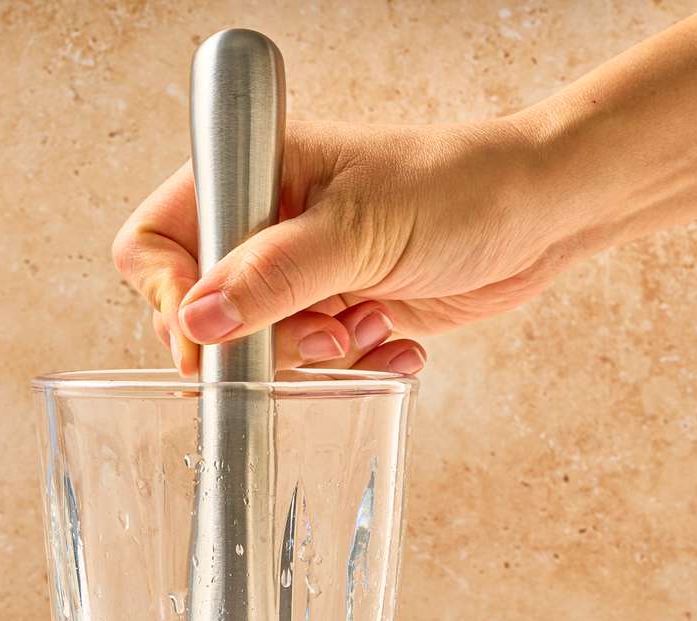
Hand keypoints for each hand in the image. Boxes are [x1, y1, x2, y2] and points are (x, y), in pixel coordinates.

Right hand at [111, 116, 581, 376]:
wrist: (541, 214)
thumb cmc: (458, 187)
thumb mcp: (357, 231)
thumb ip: (273, 278)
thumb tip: (197, 324)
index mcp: (250, 176)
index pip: (155, 244)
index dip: (171, 296)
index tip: (211, 336)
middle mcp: (263, 227)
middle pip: (202, 315)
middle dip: (260, 340)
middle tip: (321, 330)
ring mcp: (299, 276)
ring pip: (258, 352)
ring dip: (315, 358)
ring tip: (370, 326)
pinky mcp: (337, 315)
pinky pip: (312, 368)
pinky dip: (351, 370)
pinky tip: (394, 344)